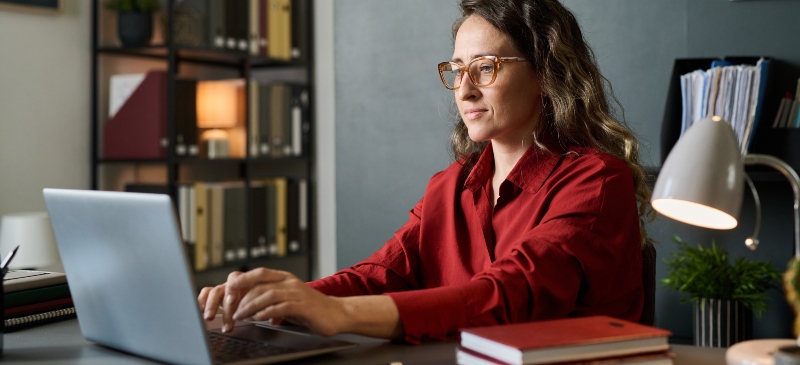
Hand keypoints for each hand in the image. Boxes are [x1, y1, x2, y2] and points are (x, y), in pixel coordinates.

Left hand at [198, 268, 345, 335]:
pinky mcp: (303, 306)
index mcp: (285, 278)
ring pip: (268, 295)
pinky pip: (281, 307)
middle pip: (260, 285)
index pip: (259, 273)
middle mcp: (290, 283)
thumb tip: (247, 304)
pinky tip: (258, 318)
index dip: (242, 280)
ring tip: (240, 316)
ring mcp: (297, 293)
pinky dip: (267, 312)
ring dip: (250, 306)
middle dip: (242, 298)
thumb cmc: (311, 308)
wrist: (337, 313)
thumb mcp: (288, 299)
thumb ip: (270, 299)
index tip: (229, 289)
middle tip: (231, 310)